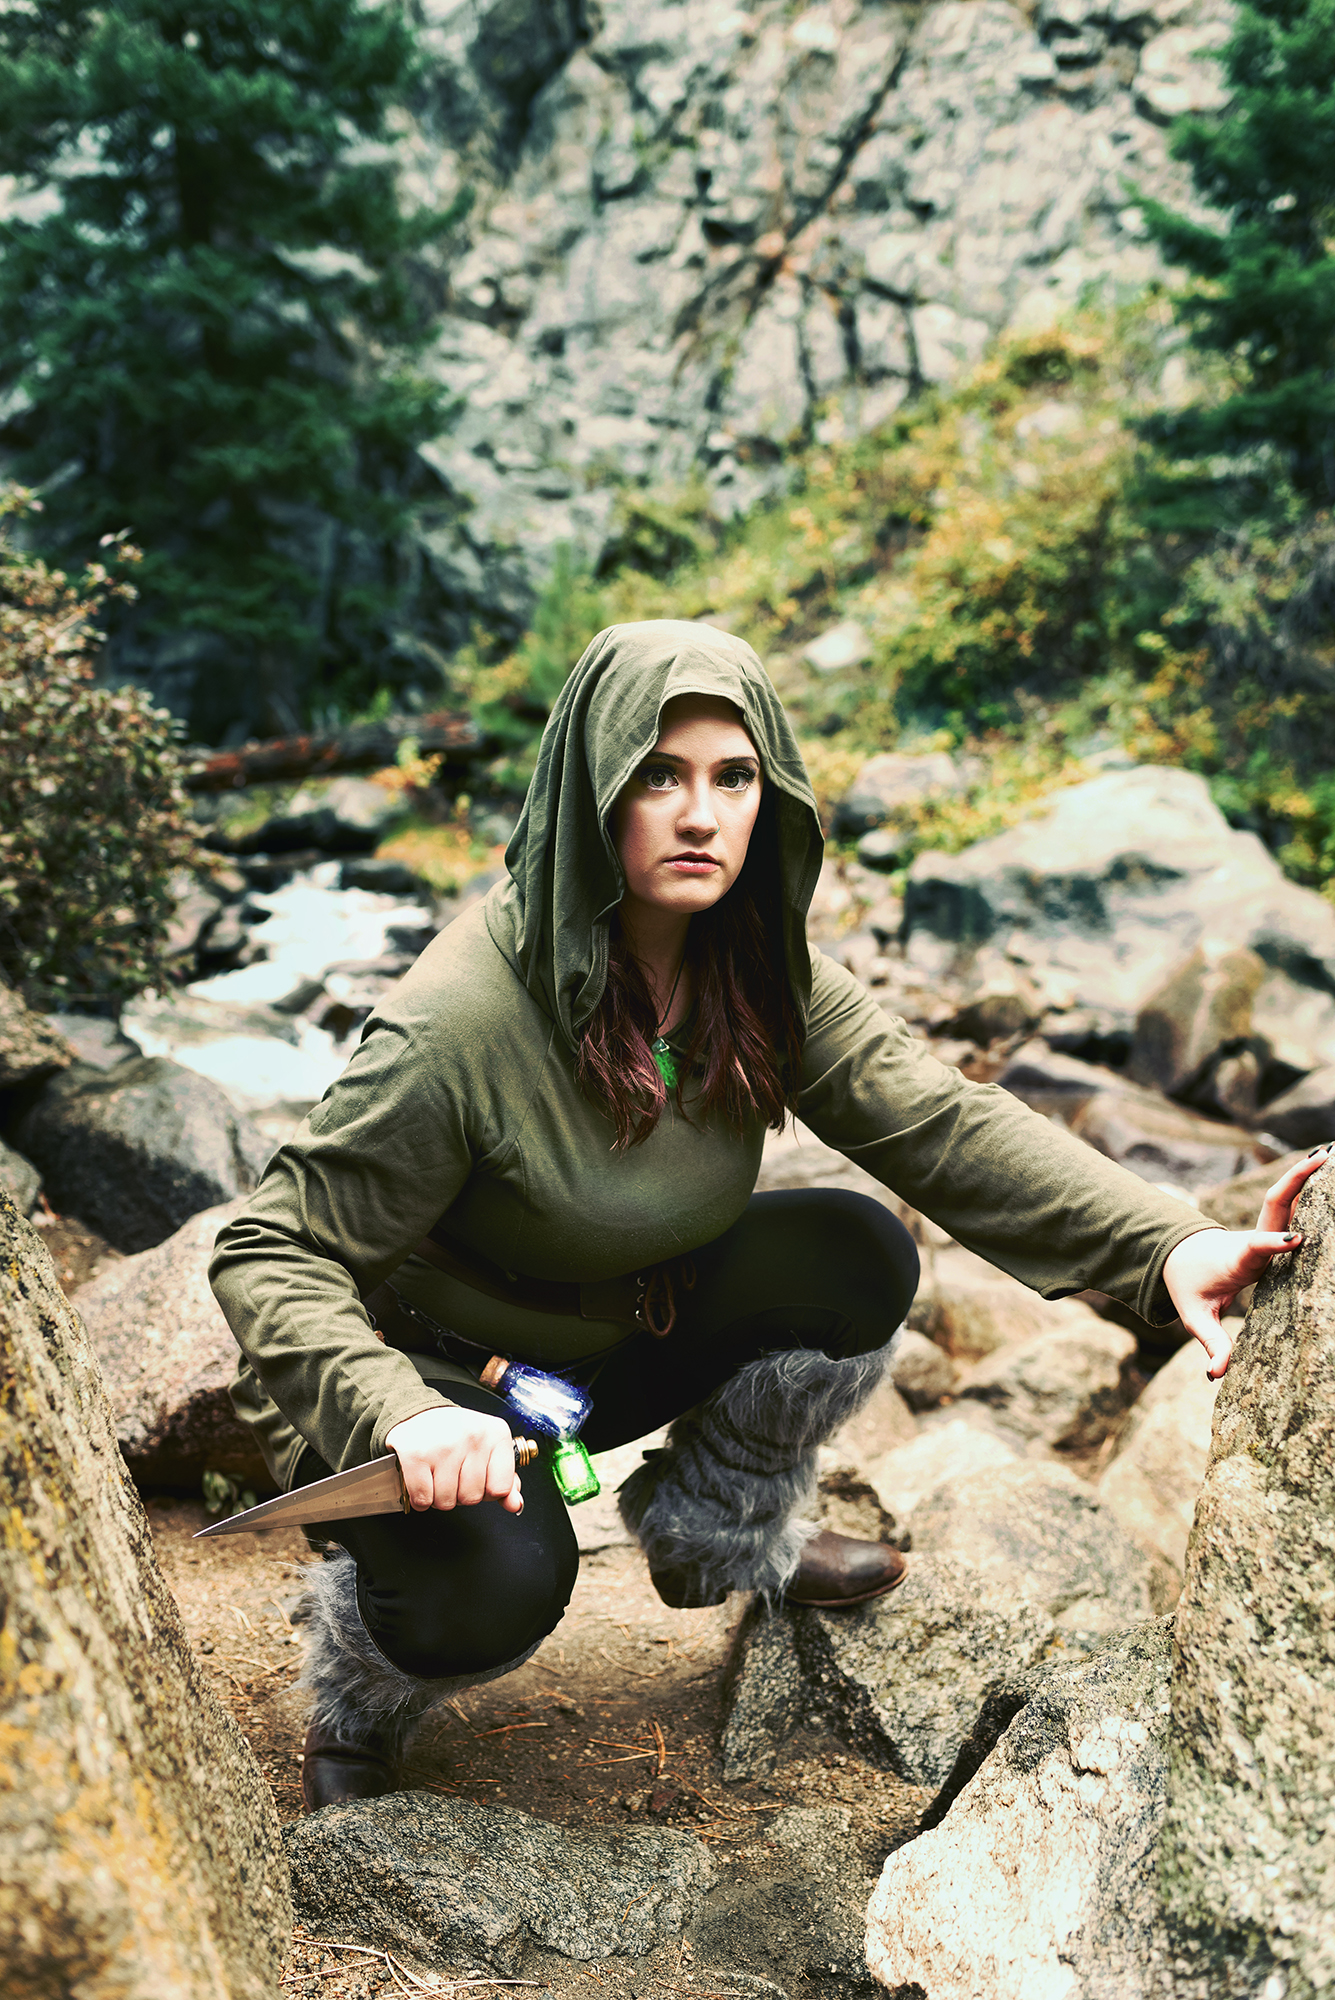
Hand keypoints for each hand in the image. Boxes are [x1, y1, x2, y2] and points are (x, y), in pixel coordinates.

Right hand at [384, 1405, 523, 1514]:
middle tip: (452, 1473)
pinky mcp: (416, 1456)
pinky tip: (423, 1480)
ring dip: (439, 1497)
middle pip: (472, 1498)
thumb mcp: (489, 1449)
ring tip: (437, 1475)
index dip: (487, 1490)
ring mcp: (444, 1446)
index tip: (478, 1477)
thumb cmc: (456, 1434)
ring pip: (446, 1502)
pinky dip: (420, 1498)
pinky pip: (423, 1499)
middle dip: (460, 1494)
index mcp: (496, 1434)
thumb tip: (515, 1505)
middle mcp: (473, 1436)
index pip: (501, 1488)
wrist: (419, 1413)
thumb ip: (506, 1480)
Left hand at [1162, 1149, 1326, 1378]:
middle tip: (1323, 1159)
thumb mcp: (1195, 1315)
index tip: (1298, 1239)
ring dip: (1304, 1175)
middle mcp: (1253, 1238)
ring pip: (1284, 1198)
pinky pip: (1290, 1204)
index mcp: (1238, 1257)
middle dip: (1296, 1182)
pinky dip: (1305, 1185)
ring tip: (1330, 1153)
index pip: (1257, 1247)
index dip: (1275, 1244)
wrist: (1177, 1259)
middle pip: (1276, 1206)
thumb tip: (1215, 1375)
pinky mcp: (1270, 1230)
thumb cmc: (1190, 1286)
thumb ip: (1209, 1342)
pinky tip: (1325, 1168)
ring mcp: (1262, 1231)